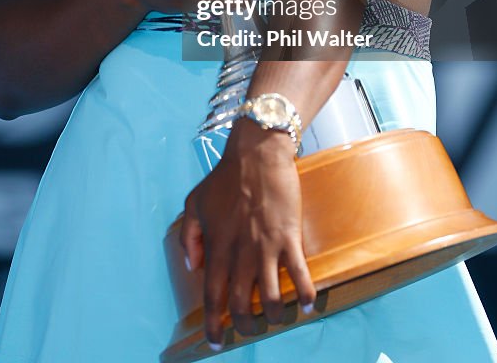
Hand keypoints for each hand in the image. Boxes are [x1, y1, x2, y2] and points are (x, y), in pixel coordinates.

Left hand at [180, 119, 315, 348]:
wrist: (257, 154)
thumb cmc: (225, 177)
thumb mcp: (194, 203)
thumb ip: (189, 236)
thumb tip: (194, 266)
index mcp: (218, 246)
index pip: (213, 295)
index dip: (213, 323)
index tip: (215, 341)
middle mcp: (241, 253)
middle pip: (242, 304)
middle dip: (246, 326)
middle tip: (249, 332)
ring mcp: (266, 247)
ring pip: (272, 297)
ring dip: (275, 316)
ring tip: (277, 319)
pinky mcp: (289, 237)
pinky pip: (299, 274)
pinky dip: (305, 294)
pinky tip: (307, 305)